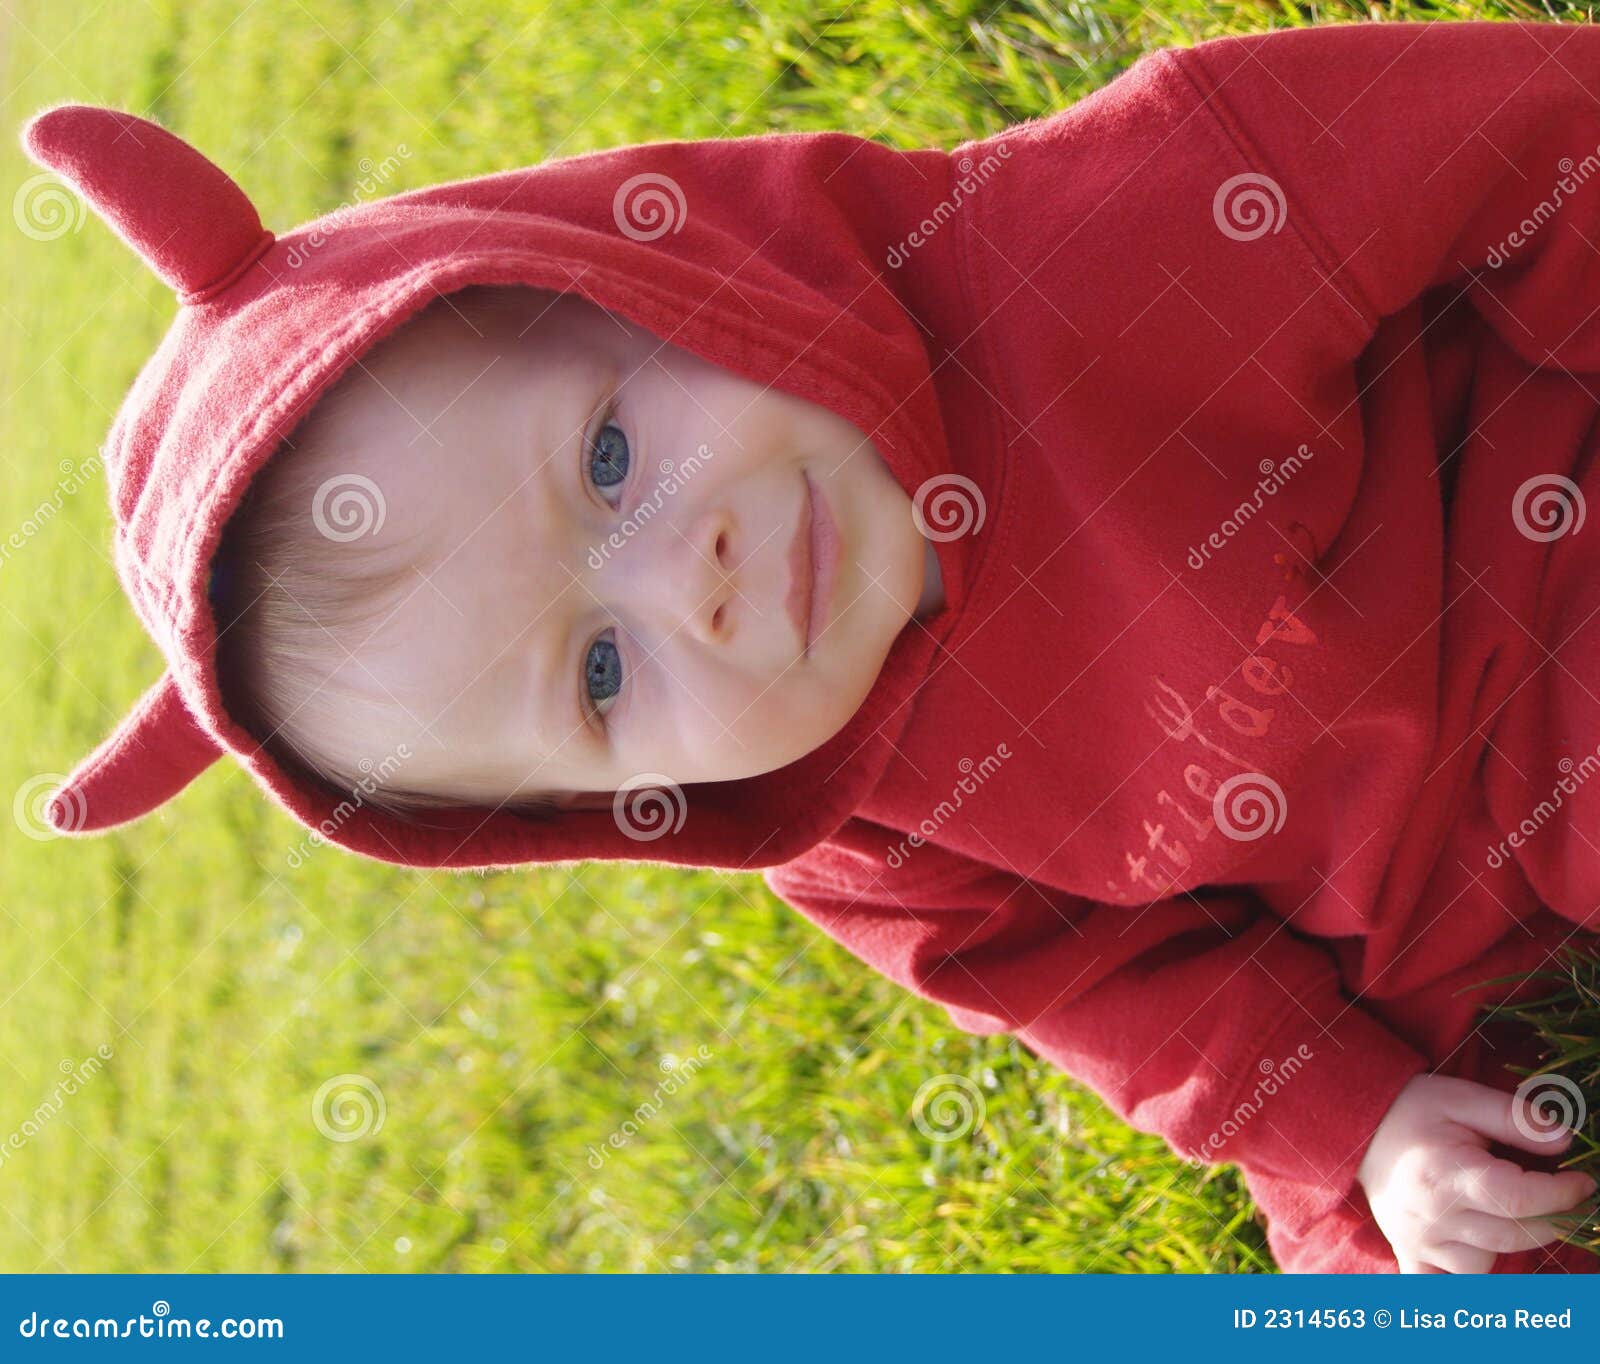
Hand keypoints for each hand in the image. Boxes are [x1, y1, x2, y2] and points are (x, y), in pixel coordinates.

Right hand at [1355, 1072, 1596, 1272]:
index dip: (1561, 1194)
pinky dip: (1462, 1286)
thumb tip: (1564, 1139)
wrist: (1356, 1126)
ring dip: (1509, 1239)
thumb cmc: (1412, 1109)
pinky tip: (1474, 1262)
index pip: (1520, 1198)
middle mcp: (1433, 1215)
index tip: (1583, 1182)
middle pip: (1513, 1233)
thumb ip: (1514, 1117)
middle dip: (1550, 1217)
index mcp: (1445, 1174)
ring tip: (1506, 1209)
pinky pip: (1440, 1286)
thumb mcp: (1461, 1097)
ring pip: (1488, 1260)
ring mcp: (1420, 1239)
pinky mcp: (1410, 1252)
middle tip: (1561, 1196)